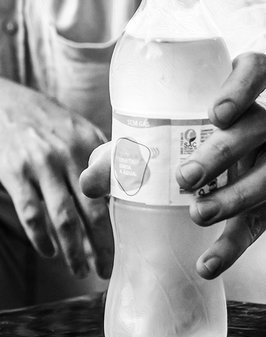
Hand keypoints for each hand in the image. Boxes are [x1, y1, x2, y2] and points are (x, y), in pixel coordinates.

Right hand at [0, 80, 112, 277]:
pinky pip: (31, 214)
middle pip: (93, 211)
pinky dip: (41, 238)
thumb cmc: (42, 121)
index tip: (129, 245)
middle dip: (102, 246)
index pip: (115, 192)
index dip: (122, 221)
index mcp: (90, 145)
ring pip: (63, 219)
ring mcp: (41, 165)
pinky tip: (49, 252)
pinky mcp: (15, 174)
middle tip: (106, 270)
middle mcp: (69, 156)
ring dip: (74, 251)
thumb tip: (122, 193)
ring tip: (80, 270)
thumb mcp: (77, 128)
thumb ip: (99, 157)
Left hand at [82, 52, 265, 278]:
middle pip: (257, 130)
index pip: (255, 72)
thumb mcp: (154, 140)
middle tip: (186, 177)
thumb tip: (89, 184)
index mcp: (237, 95)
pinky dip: (231, 247)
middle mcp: (262, 123)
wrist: (212, 171)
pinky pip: (260, 225)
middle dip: (222, 154)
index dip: (240, 89)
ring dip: (234, 198)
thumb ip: (122, 154)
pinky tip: (206, 264)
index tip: (215, 114)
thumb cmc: (176, 145)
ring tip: (197, 214)